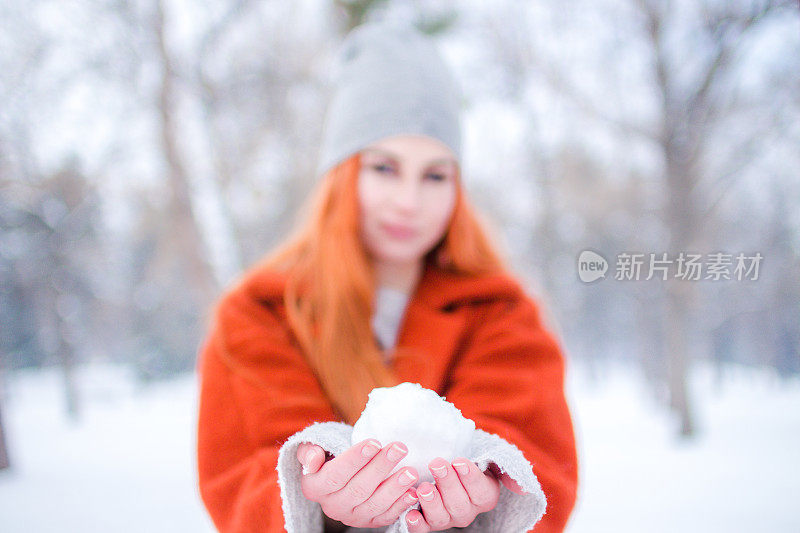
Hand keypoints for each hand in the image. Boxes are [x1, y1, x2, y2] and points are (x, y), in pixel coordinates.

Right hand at [297, 439, 419, 527]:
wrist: (339, 471)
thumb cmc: (327, 455)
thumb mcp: (311, 448)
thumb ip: (309, 452)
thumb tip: (313, 460)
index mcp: (314, 488)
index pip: (335, 475)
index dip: (355, 460)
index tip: (374, 442)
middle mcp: (332, 506)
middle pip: (358, 489)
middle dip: (381, 468)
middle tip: (400, 448)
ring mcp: (352, 516)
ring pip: (374, 504)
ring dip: (394, 488)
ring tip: (411, 471)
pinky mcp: (369, 522)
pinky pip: (386, 516)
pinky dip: (401, 505)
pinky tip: (413, 492)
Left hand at [404, 458, 525, 531]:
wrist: (448, 459)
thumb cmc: (471, 457)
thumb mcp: (492, 459)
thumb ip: (507, 471)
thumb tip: (521, 489)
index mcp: (486, 495)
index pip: (481, 492)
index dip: (470, 478)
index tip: (459, 462)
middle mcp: (467, 510)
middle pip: (460, 505)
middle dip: (448, 484)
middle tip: (437, 464)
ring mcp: (447, 517)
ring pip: (441, 518)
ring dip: (431, 503)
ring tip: (423, 487)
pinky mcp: (427, 521)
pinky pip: (423, 529)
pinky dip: (416, 524)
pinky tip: (410, 513)